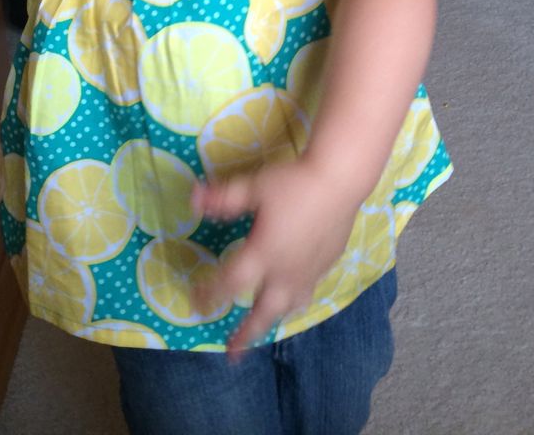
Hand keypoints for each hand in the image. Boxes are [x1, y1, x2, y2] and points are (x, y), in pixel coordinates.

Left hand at [194, 158, 360, 355]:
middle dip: (246, 333)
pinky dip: (294, 300)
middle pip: (262, 312)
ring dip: (272, 319)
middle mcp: (285, 272)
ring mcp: (308, 272)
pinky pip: (307, 292)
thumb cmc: (294, 183)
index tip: (196, 300)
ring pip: (288, 306)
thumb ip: (224, 198)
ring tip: (264, 327)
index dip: (210, 294)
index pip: (230, 283)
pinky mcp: (326, 265)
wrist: (339, 180)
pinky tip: (293, 295)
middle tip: (233, 353)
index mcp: (263, 254)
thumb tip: (193, 200)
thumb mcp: (254, 187)